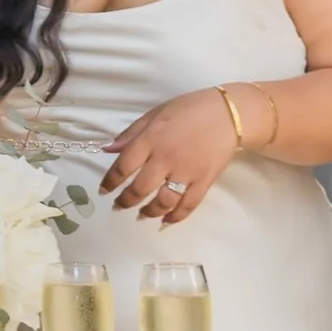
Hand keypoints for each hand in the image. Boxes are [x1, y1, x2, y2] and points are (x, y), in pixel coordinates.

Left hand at [100, 89, 241, 225]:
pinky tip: (166, 220)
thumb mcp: (154, 113)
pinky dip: (175, 217)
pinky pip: (188, 205)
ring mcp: (186, 172)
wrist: (227, 114)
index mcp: (151, 139)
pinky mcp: (204, 182)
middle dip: (126, 201)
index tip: (104, 190)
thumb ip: (131, 133)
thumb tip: (107, 149)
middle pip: (140, 188)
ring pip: (163, 201)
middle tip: (119, 206)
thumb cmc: (189, 109)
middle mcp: (166, 158)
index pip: (123, 166)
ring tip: (141, 215)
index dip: (111, 181)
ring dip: (149, 212)